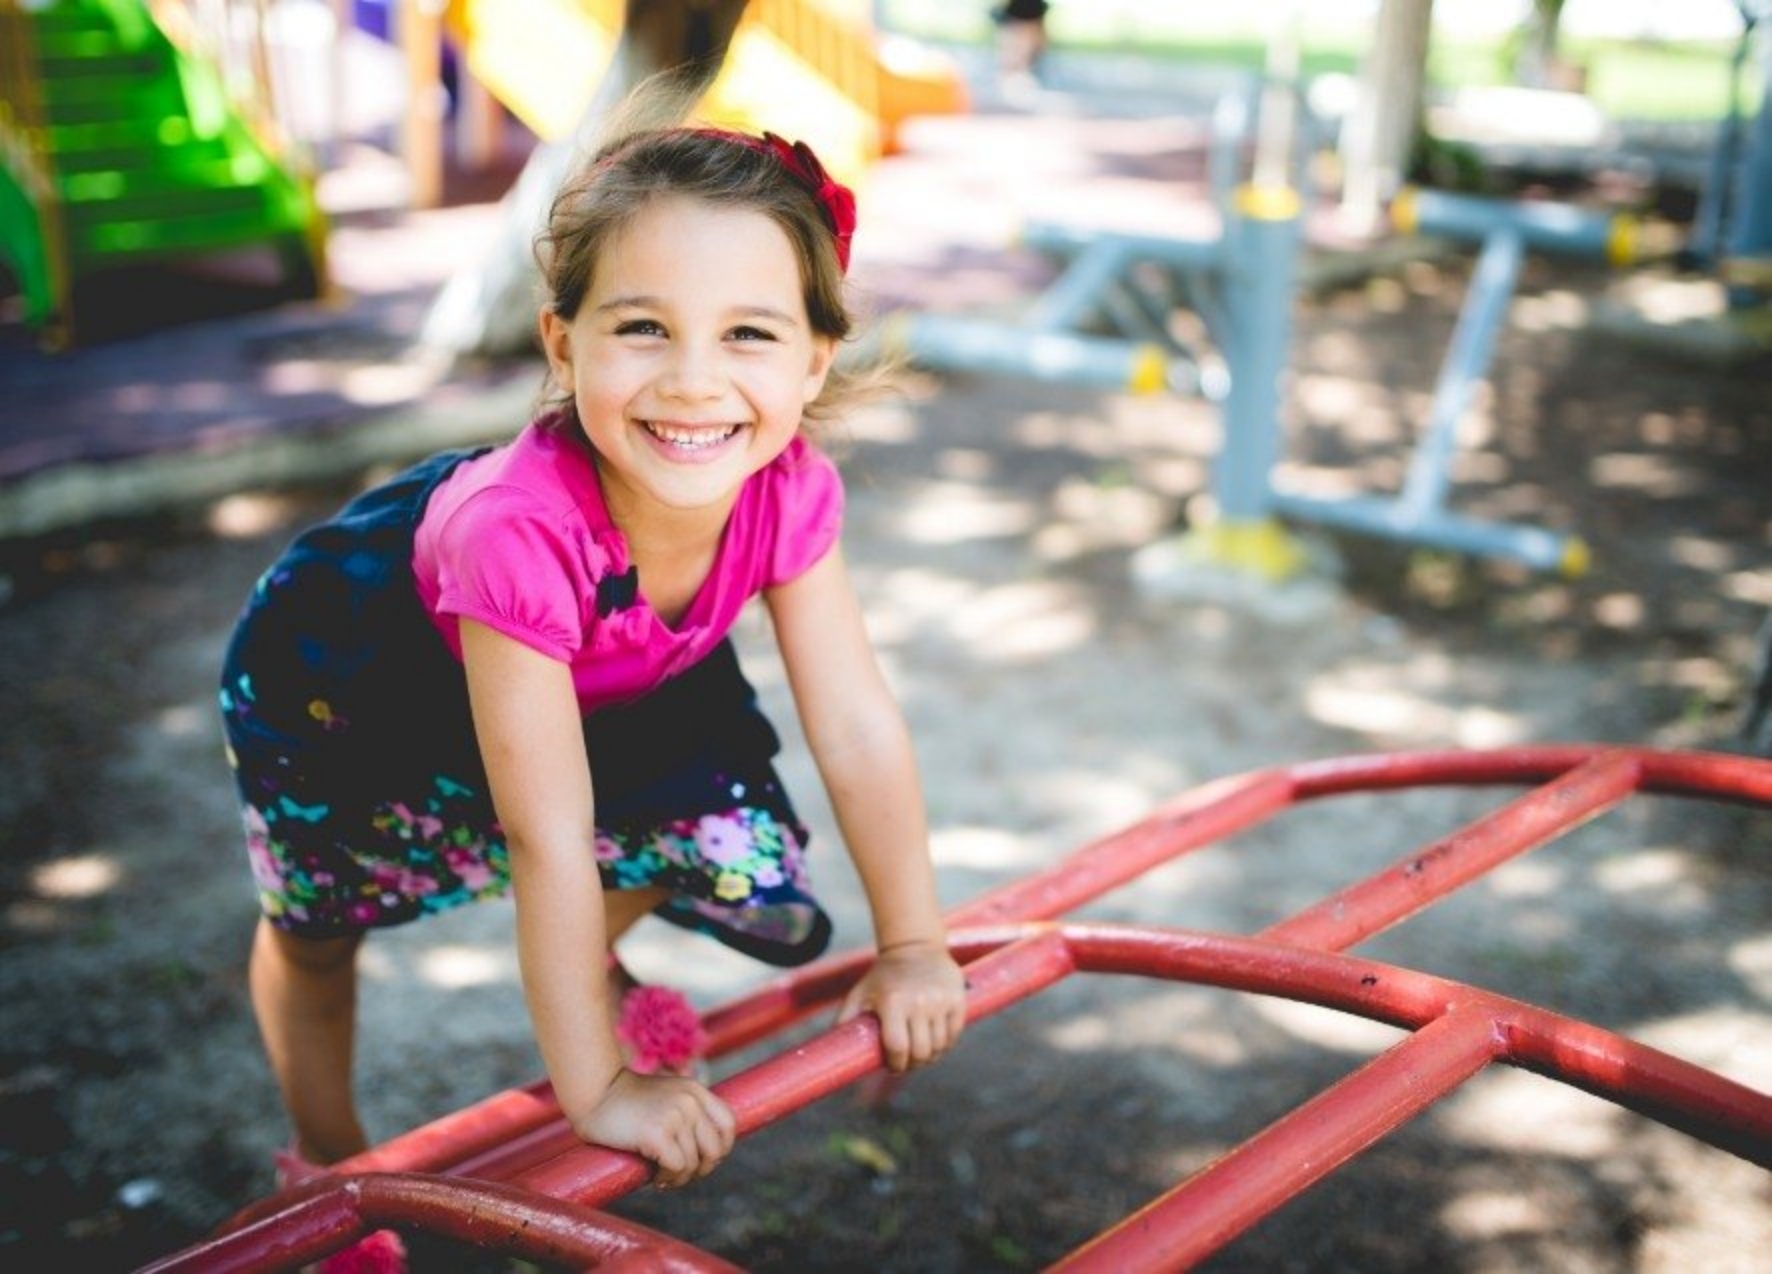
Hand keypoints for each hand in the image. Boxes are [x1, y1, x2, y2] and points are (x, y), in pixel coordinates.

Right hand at [571, 1069, 736, 1188]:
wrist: (593, 1093)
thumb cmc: (624, 1103)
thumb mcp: (665, 1098)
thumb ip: (687, 1113)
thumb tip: (707, 1154)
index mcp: (695, 1090)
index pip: (728, 1123)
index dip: (721, 1148)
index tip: (701, 1161)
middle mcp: (690, 1100)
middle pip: (716, 1149)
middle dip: (700, 1169)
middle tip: (679, 1175)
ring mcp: (676, 1115)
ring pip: (694, 1163)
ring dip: (679, 1178)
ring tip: (662, 1178)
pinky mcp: (658, 1132)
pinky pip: (677, 1168)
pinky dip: (668, 1179)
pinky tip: (655, 1178)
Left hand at [837, 939, 967, 1072]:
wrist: (915, 945)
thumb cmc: (884, 975)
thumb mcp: (861, 992)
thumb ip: (846, 1018)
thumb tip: (831, 1046)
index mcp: (893, 1002)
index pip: (898, 1048)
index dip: (895, 1065)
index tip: (893, 1066)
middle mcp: (919, 1002)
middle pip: (921, 1052)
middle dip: (913, 1064)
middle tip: (908, 1062)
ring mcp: (941, 1001)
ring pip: (939, 1047)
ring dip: (930, 1056)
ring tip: (921, 1051)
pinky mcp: (957, 1000)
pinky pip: (954, 1034)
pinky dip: (946, 1043)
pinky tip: (935, 1039)